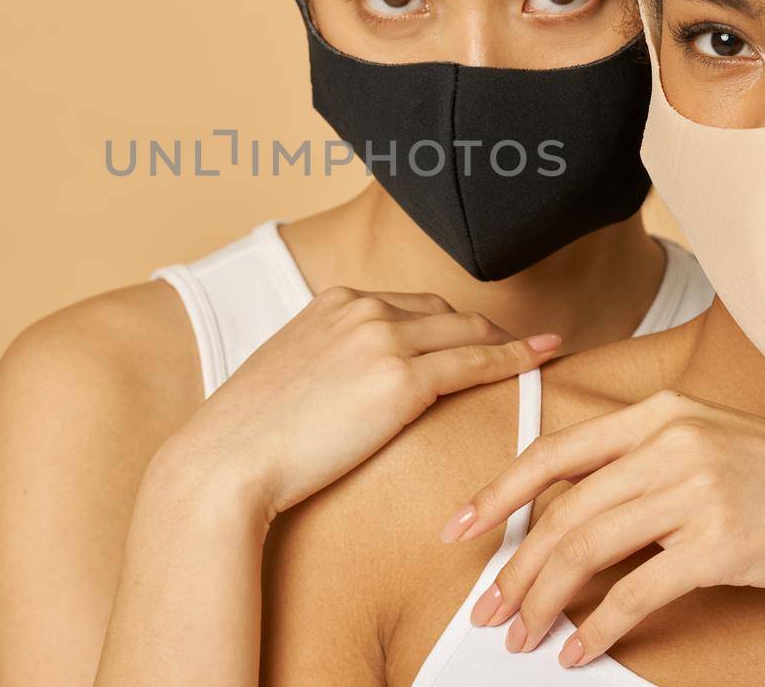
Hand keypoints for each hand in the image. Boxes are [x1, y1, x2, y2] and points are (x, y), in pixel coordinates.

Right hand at [164, 286, 561, 523]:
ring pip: (467, 333)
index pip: (409, 305)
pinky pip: (475, 365)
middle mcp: (360, 308)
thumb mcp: (289, 376)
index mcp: (331, 302)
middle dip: (482, 331)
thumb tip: (347, 387)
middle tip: (517, 346)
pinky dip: (514, 360)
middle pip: (444, 313)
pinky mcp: (401, 379)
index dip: (447, 325)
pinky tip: (539, 361)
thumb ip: (326, 364)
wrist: (225, 463)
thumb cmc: (249, 437)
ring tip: (539, 351)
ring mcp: (382, 338)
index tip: (471, 337)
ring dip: (506, 343)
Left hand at [437, 389, 764, 667]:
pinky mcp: (722, 542)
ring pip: (586, 549)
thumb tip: (577, 511)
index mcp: (659, 413)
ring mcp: (696, 488)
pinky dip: (596, 626)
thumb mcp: (713, 443)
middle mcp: (670, 440)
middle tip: (488, 607)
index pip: (553, 452)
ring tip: (521, 634)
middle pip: (561, 511)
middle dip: (513, 566)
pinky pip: (635, 591)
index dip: (497, 494)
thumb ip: (646, 462)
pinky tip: (578, 648)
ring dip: (542, 600)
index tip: (459, 529)